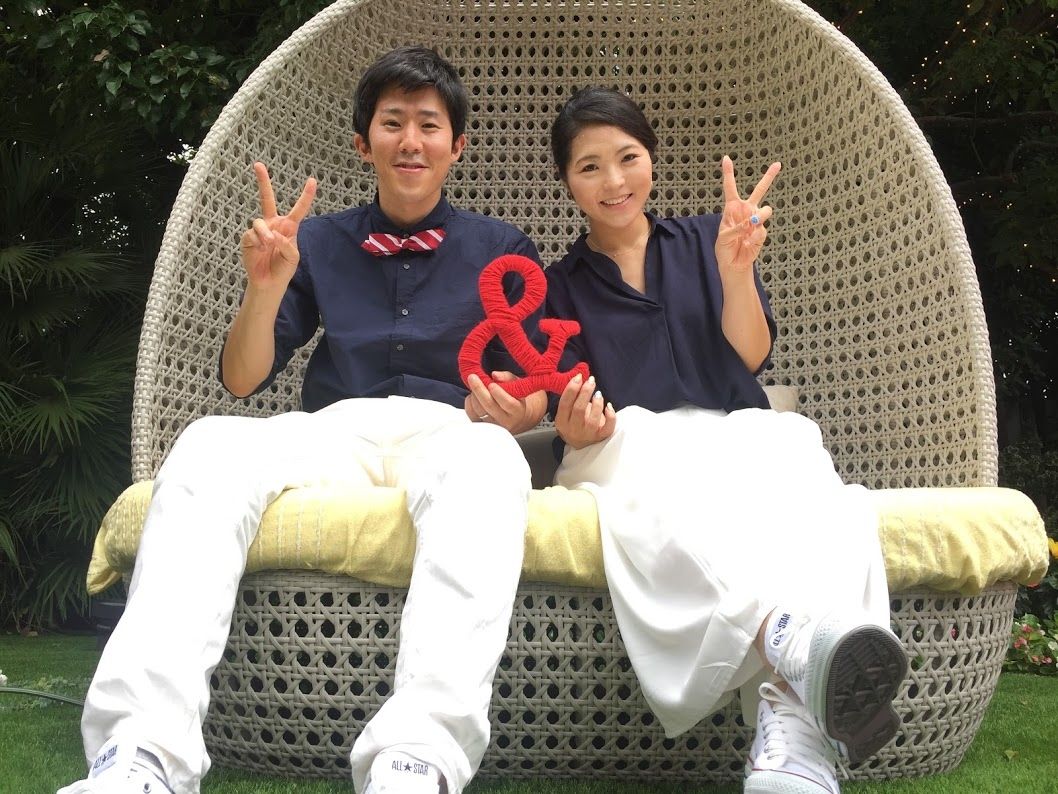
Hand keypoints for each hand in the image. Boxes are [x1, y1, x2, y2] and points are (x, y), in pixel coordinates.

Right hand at [240, 162, 316, 292]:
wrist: (269, 282)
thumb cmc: (283, 268)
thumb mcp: (293, 257)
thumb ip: (287, 244)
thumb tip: (273, 233)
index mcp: (289, 227)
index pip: (299, 209)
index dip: (306, 195)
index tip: (312, 180)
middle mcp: (273, 224)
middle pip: (267, 199)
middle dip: (263, 182)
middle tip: (257, 164)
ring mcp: (260, 230)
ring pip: (259, 222)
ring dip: (265, 234)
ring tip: (268, 245)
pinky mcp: (248, 238)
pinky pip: (251, 234)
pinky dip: (258, 242)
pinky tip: (261, 250)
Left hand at [465, 372, 547, 434]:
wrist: (516, 417)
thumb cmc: (516, 398)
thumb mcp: (517, 385)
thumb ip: (507, 378)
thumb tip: (495, 375)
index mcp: (518, 410)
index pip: (508, 403)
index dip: (499, 394)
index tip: (491, 384)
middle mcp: (506, 420)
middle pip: (490, 406)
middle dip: (479, 390)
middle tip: (472, 377)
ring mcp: (493, 425)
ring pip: (479, 410)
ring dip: (474, 395)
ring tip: (475, 385)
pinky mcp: (483, 427)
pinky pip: (472, 415)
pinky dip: (469, 403)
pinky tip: (472, 396)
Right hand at [554, 374, 616, 449]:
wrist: (580, 444)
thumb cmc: (573, 423)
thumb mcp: (566, 413)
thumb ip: (571, 398)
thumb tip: (580, 378)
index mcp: (562, 421)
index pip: (565, 403)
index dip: (571, 389)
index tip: (579, 377)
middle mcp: (573, 429)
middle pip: (579, 409)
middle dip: (585, 392)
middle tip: (591, 381)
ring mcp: (588, 435)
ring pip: (593, 418)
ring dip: (597, 403)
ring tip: (598, 393)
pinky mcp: (600, 437)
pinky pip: (607, 428)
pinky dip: (610, 416)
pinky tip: (609, 406)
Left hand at [715, 155, 779, 276]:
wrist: (734, 264)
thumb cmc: (725, 248)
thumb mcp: (724, 237)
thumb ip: (736, 227)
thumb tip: (752, 222)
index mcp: (732, 208)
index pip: (730, 188)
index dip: (728, 173)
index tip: (726, 158)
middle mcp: (746, 211)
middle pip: (759, 190)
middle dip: (769, 177)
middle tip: (778, 164)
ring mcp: (756, 220)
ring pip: (765, 211)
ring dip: (760, 217)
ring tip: (752, 224)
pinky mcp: (762, 231)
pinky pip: (762, 230)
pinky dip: (754, 237)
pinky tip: (748, 243)